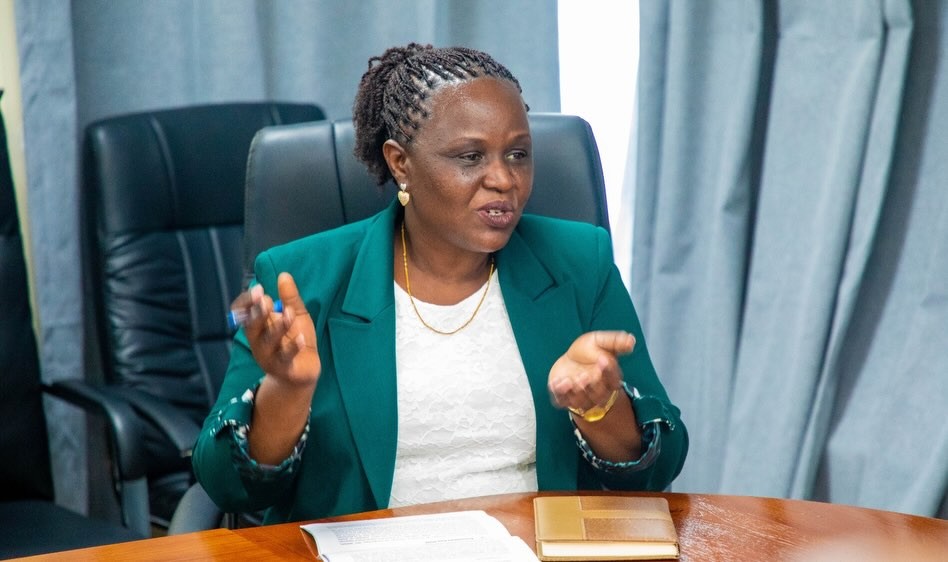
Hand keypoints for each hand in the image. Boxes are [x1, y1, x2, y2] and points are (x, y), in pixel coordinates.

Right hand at [232, 272, 319, 386]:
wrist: (304, 371)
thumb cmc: (295, 339)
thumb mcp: (295, 315)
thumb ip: (290, 298)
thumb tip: (284, 275)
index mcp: (258, 326)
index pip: (244, 313)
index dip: (248, 302)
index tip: (259, 289)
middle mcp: (259, 341)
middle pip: (253, 327)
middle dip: (258, 313)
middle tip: (265, 299)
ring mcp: (269, 356)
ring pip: (269, 341)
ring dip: (278, 327)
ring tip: (289, 314)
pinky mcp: (283, 368)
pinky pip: (285, 357)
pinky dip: (293, 347)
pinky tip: (301, 338)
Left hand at [548, 331, 634, 414]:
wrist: (570, 358)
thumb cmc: (589, 351)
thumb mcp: (600, 341)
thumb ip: (615, 341)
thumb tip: (631, 340)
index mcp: (610, 379)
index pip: (613, 380)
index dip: (608, 372)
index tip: (602, 360)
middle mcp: (597, 392)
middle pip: (598, 395)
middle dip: (592, 386)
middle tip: (585, 374)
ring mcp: (580, 397)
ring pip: (581, 402)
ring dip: (575, 393)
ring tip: (569, 380)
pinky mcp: (564, 399)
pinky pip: (563, 402)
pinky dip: (560, 394)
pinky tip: (557, 382)